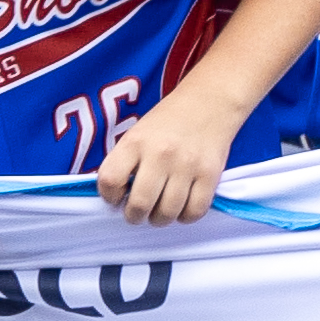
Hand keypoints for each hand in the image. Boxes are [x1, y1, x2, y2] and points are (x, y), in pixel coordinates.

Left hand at [94, 92, 232, 225]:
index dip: (109, 196)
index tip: (116, 197)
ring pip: (167, 213)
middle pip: (140, 204)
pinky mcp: (210, 175)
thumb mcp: (138, 133)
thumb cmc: (169, 121)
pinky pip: (194, 211)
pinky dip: (185, 217)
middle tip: (137, 213)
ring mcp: (187, 165)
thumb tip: (118, 198)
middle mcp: (160, 154)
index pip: (110, 180)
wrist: (209, 101)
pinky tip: (181, 207)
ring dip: (159, 219)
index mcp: (136, 142)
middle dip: (134, 216)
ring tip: (159, 212)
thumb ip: (125, 162)